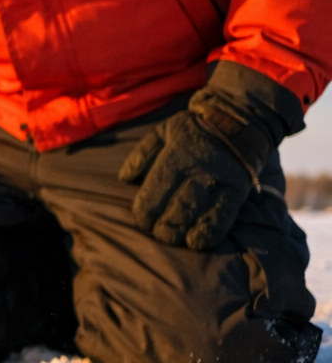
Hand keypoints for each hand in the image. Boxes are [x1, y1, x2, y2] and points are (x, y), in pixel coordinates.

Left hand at [120, 97, 276, 250]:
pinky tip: (198, 242)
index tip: (142, 220)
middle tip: (158, 233)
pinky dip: (210, 231)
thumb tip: (124, 179)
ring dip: (183, 231)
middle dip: (163, 226)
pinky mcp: (238, 190)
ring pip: (199, 212)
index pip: (156, 188)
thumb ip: (142, 154)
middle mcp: (199, 169)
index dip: (146, 210)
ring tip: (174, 240)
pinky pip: (224, 215)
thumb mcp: (163, 132)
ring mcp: (220, 181)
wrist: (238, 120)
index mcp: (177, 154)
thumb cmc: (192, 130)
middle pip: (177, 205)